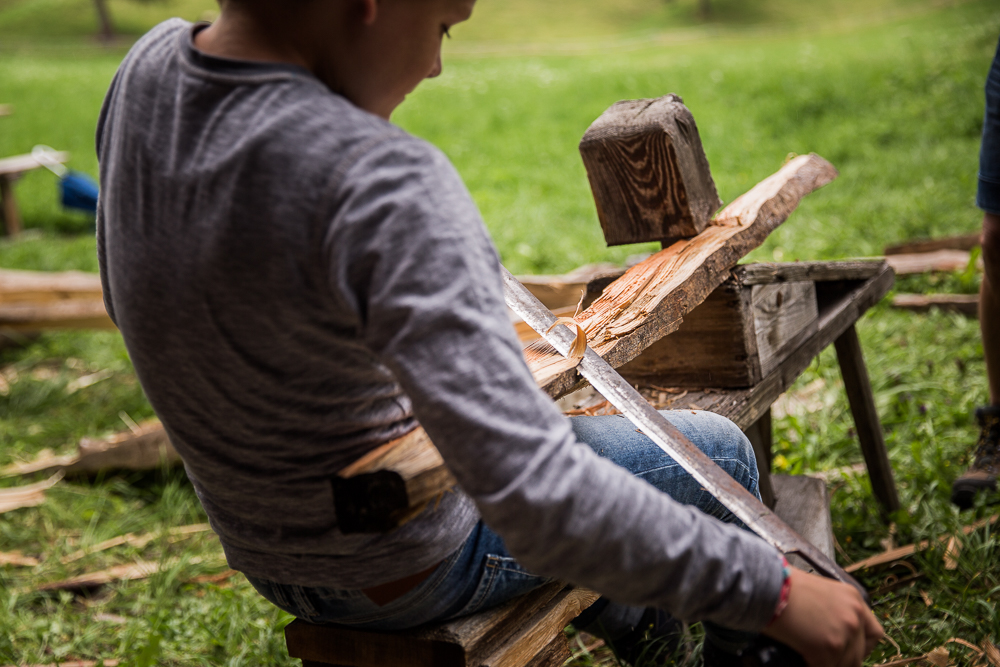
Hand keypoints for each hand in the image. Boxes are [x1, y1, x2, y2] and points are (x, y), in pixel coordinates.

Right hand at [761, 568, 883, 666]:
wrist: (768, 586)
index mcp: (853, 599)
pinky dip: (812, 665)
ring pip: (844, 665)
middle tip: (826, 656)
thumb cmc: (784, 585)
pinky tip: (802, 659)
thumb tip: (830, 630)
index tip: (850, 650)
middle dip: (842, 659)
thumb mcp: (819, 590)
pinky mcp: (828, 650)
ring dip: (828, 663)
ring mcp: (843, 635)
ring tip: (810, 656)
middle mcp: (854, 617)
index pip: (874, 633)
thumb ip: (834, 609)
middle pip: (860, 654)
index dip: (863, 646)